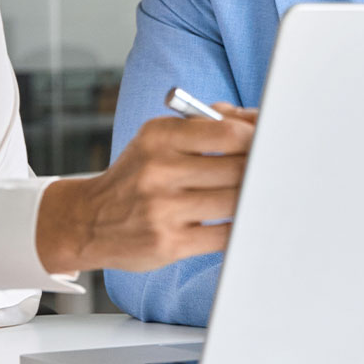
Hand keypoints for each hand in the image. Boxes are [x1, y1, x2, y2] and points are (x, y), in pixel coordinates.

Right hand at [35, 102, 256, 273]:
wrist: (89, 220)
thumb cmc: (136, 175)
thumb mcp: (158, 138)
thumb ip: (205, 124)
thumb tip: (256, 121)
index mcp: (159, 137)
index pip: (226, 132)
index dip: (257, 137)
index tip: (270, 141)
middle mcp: (158, 170)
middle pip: (236, 167)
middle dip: (260, 168)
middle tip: (274, 169)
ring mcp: (163, 209)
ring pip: (234, 201)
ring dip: (253, 198)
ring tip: (259, 194)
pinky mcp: (170, 243)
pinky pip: (224, 235)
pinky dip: (240, 227)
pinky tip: (242, 220)